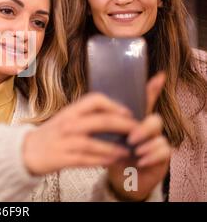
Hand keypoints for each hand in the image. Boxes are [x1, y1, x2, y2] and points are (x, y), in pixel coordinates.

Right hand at [23, 93, 134, 175]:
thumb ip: (85, 115)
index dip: (114, 104)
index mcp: (70, 111)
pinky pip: (86, 160)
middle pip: (101, 121)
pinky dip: (101, 161)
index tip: (127, 112)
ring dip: (114, 148)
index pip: (95, 99)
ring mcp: (65, 142)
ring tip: (128, 151)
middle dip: (123, 126)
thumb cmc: (51, 134)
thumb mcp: (66, 118)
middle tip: (137, 132)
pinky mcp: (63, 158)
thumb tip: (113, 113)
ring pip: (95, 143)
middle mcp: (68, 124)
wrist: (26, 151)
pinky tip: (112, 162)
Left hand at [107, 72, 170, 200]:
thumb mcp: (100, 133)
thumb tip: (88, 100)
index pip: (144, 99)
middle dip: (143, 127)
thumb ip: (97, 117)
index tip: (157, 77)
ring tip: (135, 151)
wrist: (119, 175)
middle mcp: (147, 126)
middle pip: (154, 118)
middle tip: (130, 137)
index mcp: (133, 117)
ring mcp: (156, 140)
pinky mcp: (161, 156)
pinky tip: (140, 160)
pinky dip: (152, 156)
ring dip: (148, 143)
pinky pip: (164, 151)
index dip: (152, 88)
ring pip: (161, 135)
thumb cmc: (110, 150)